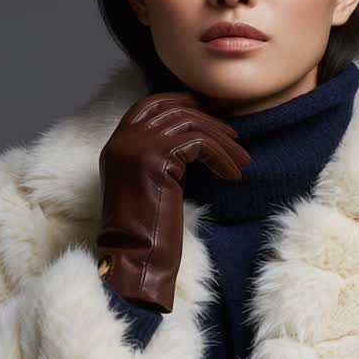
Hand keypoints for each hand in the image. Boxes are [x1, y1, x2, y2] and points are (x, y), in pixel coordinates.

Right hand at [96, 91, 250, 312]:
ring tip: (242, 159)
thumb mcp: (147, 185)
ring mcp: (137, 146)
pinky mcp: (156, 157)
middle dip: (209, 121)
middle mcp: (123, 140)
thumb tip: (193, 138)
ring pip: (190, 125)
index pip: (147, 105)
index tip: (204, 108)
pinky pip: (200, 144)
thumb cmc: (147, 232)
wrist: (134, 257)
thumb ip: (158, 158)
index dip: (177, 101)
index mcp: (116, 146)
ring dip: (223, 141)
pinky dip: (222, 157)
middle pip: (173, 112)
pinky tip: (233, 175)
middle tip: (234, 136)